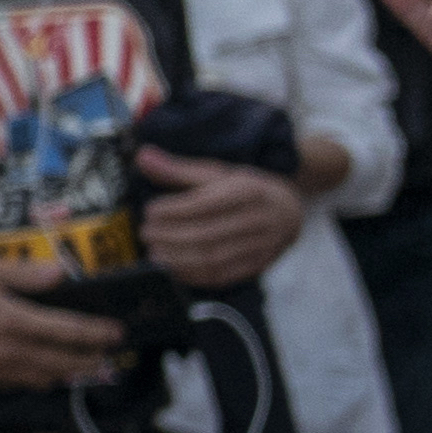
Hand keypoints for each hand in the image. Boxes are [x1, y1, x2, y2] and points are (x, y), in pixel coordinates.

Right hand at [0, 263, 129, 391]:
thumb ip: (25, 274)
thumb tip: (61, 274)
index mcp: (15, 320)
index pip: (71, 331)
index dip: (99, 333)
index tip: (116, 332)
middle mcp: (12, 351)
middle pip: (66, 362)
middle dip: (92, 360)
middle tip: (106, 355)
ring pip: (47, 379)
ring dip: (69, 373)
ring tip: (82, 366)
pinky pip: (22, 386)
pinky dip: (40, 380)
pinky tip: (43, 373)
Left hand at [136, 148, 305, 286]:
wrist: (289, 212)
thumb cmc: (245, 190)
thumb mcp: (217, 173)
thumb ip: (177, 169)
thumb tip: (142, 157)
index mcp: (246, 192)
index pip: (205, 204)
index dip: (173, 210)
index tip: (150, 210)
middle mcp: (256, 220)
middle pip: (207, 233)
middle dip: (170, 236)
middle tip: (145, 233)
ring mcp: (259, 246)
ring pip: (214, 258)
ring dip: (177, 259)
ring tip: (153, 252)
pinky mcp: (257, 266)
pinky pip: (223, 276)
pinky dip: (193, 276)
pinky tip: (172, 269)